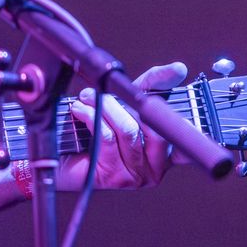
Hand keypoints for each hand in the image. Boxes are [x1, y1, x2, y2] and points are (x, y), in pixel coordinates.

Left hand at [59, 62, 188, 190]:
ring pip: (128, 131)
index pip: (185, 136)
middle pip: (156, 130)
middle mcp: (156, 169)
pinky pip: (107, 137)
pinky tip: (79, 110)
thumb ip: (155, 84)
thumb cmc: (99, 129)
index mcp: (167, 154)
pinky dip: (91, 117)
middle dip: (127, 103)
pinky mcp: (114, 178)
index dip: (185, 119)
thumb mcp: (130, 102)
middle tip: (102, 92)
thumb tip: (179, 68)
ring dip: (105, 107)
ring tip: (87, 97)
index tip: (180, 94)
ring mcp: (136, 177)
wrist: (61, 156)